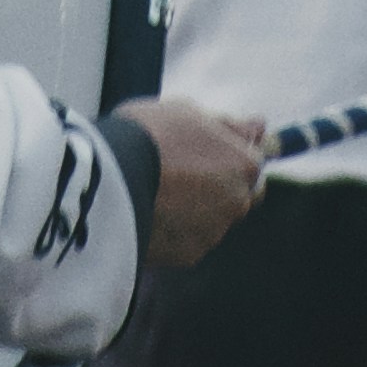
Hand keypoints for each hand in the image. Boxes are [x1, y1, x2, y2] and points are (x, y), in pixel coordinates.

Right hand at [118, 99, 268, 269]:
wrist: (107, 178)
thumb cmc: (147, 135)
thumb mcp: (188, 112)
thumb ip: (229, 124)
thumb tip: (259, 127)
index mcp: (244, 164)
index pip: (254, 162)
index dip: (228, 155)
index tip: (205, 151)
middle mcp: (239, 201)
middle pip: (240, 195)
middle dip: (222, 186)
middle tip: (183, 172)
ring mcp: (215, 231)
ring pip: (214, 219)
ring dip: (197, 209)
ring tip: (158, 192)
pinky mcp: (190, 255)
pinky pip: (190, 239)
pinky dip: (177, 229)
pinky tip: (151, 212)